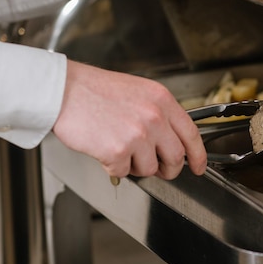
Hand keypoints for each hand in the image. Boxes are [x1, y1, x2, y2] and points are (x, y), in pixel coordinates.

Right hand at [52, 60, 206, 179]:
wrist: (64, 91)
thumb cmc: (94, 91)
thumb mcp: (137, 92)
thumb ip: (157, 113)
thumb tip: (167, 140)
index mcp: (161, 100)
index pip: (191, 134)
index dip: (198, 155)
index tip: (198, 166)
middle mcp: (154, 116)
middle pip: (176, 158)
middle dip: (168, 169)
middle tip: (158, 168)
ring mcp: (138, 135)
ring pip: (150, 169)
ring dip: (135, 166)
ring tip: (119, 149)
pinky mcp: (118, 151)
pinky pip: (124, 172)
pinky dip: (113, 167)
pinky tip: (104, 149)